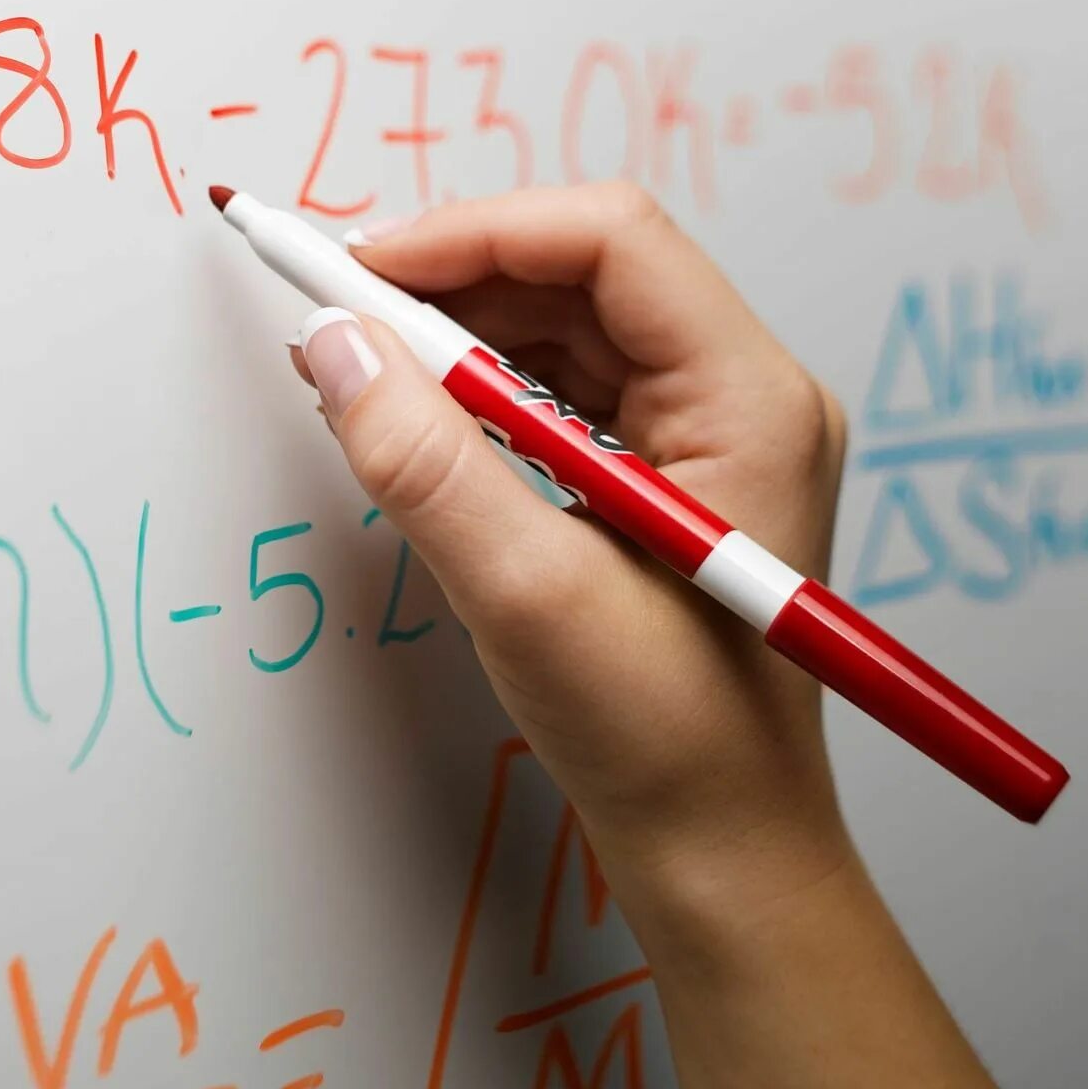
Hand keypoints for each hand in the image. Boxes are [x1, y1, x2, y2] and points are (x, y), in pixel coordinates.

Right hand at [290, 182, 854, 927]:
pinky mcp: (668, 474)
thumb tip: (335, 348)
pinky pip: (565, 387)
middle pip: (584, 271)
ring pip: (567, 324)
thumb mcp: (526, 594)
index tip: (357, 270)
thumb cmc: (668, 742)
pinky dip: (479, 389)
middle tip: (337, 315)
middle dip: (452, 279)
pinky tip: (413, 418)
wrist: (723, 853)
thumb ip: (424, 461)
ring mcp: (711, 433)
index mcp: (751, 400)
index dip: (472, 235)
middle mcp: (744, 396)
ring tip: (361, 367)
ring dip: (457, 334)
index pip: (607, 242)